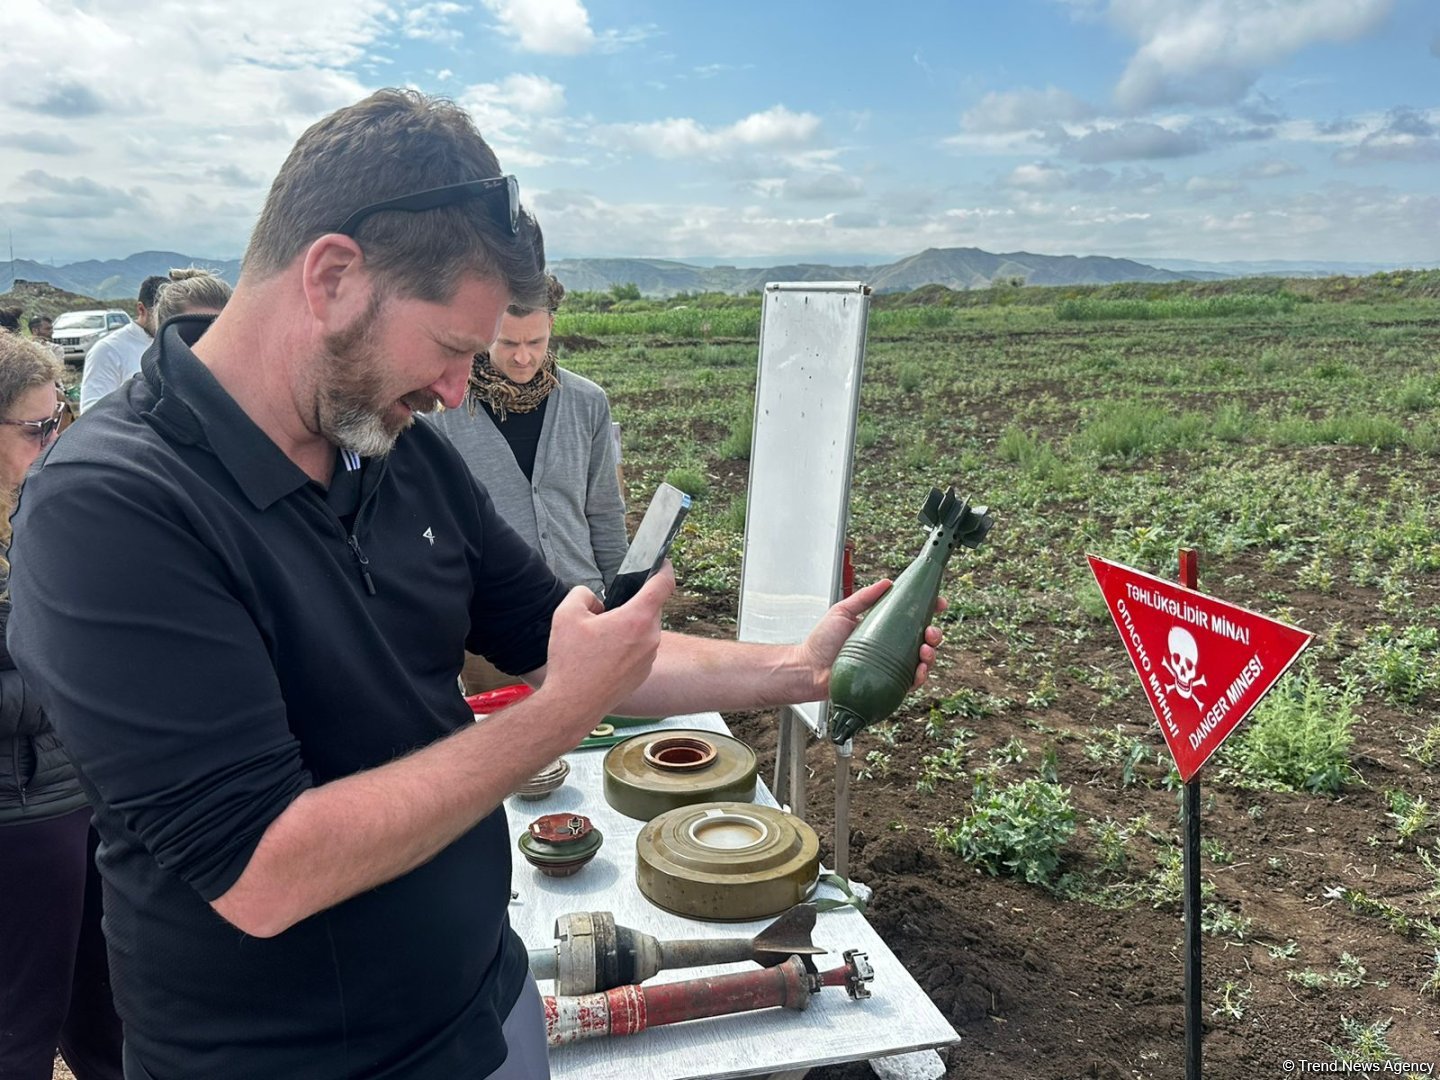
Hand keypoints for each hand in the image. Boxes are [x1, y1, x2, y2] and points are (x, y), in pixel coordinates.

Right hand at [538, 563, 674, 731]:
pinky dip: (626, 647)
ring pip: (644, 630)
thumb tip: (594, 600)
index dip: (664, 569)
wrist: (573, 705)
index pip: (663, 584)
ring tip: (599, 639)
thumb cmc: (571, 662)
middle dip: (630, 605)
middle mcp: (650, 638)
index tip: (662, 563)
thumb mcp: (566, 615)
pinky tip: (602, 657)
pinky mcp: (643, 673)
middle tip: (604, 613)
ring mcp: (649, 658)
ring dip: (628, 627)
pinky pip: (640, 650)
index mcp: (636, 619)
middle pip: (649, 608)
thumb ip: (583, 594)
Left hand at [796, 581, 946, 693]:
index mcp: (882, 630)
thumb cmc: (820, 643)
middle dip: (934, 635)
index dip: (928, 611)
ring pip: (921, 662)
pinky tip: (919, 670)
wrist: (807, 669)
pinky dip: (920, 677)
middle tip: (930, 631)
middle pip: (922, 641)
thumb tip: (887, 582)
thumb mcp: (842, 611)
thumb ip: (864, 596)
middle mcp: (888, 649)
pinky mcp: (885, 686)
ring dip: (930, 655)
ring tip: (925, 649)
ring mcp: (888, 668)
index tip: (938, 603)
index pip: (911, 619)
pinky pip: (910, 683)